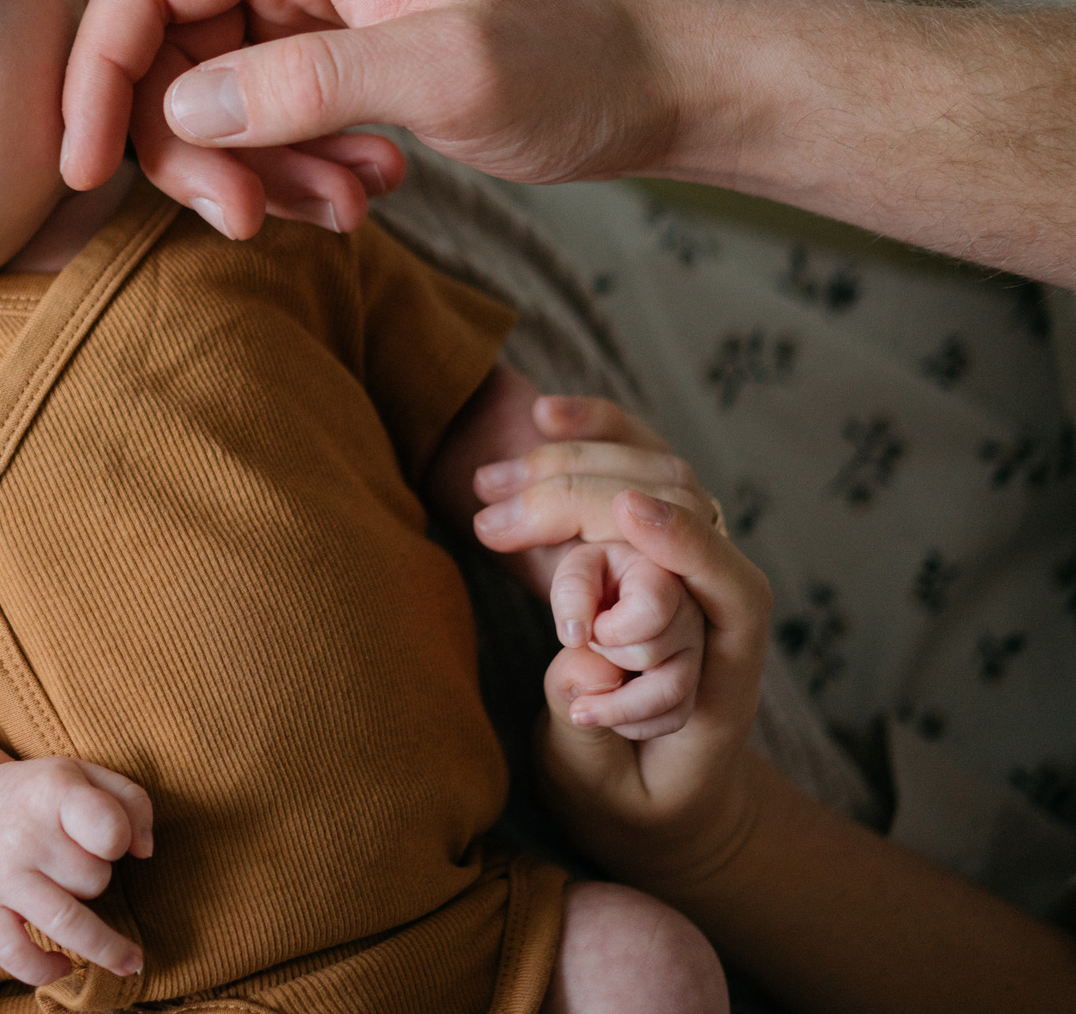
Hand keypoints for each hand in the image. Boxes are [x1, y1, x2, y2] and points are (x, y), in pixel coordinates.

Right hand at [0, 757, 153, 985]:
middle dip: (99, 879)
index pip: (108, 829)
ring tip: (127, 958)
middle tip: (81, 864)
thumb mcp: (88, 775)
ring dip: (100, 942)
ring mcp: (0, 876)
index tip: (114, 842)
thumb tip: (144, 852)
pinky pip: (15, 956)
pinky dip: (44, 971)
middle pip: (94, 880)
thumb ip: (131, 802)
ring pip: (67, 924)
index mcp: (53, 793)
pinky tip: (63, 965)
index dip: (121, 840)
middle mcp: (23, 835)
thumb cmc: (42, 794)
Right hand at [62, 0, 664, 234]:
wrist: (660, 84)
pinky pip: (261, 120)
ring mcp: (308, 5)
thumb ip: (309, 84)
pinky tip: (363, 194)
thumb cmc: (574, 62)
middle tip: (244, 220)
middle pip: (163, 48)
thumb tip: (178, 108)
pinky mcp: (330, 56)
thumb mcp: (449, 75)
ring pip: (207, 96)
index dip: (98, 70)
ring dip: (250, 170)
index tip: (88, 169)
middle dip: (187, 146)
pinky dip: (290, 172)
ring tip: (342, 209)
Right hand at [470, 451, 774, 894]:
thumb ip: (593, 738)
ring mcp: (686, 554)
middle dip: (581, 501)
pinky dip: (593, 430)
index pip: (732, 588)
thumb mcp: (611, 798)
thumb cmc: (637, 801)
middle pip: (678, 512)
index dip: (689, 546)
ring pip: (651, 472)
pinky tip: (542, 415)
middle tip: (489, 520)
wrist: (658, 788)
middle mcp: (717, 594)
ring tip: (483, 486)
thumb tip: (576, 660)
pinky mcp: (645, 534)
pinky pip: (630, 460)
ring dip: (567, 465)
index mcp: (730, 667)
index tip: (628, 515)